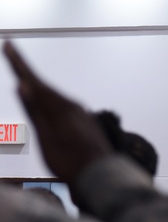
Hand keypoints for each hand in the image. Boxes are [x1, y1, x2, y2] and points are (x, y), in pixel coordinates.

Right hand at [3, 41, 112, 182]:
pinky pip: (64, 106)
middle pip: (44, 86)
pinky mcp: (86, 122)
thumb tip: (22, 85)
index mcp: (59, 108)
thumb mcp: (46, 138)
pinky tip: (50, 101)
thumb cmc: (71, 161)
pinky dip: (51, 99)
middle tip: (12, 54)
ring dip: (39, 86)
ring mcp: (82, 113)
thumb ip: (35, 111)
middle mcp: (73, 106)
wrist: (104, 176)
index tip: (8, 46)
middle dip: (26, 71)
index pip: (34, 81)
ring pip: (55, 96)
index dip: (19, 63)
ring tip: (26, 75)